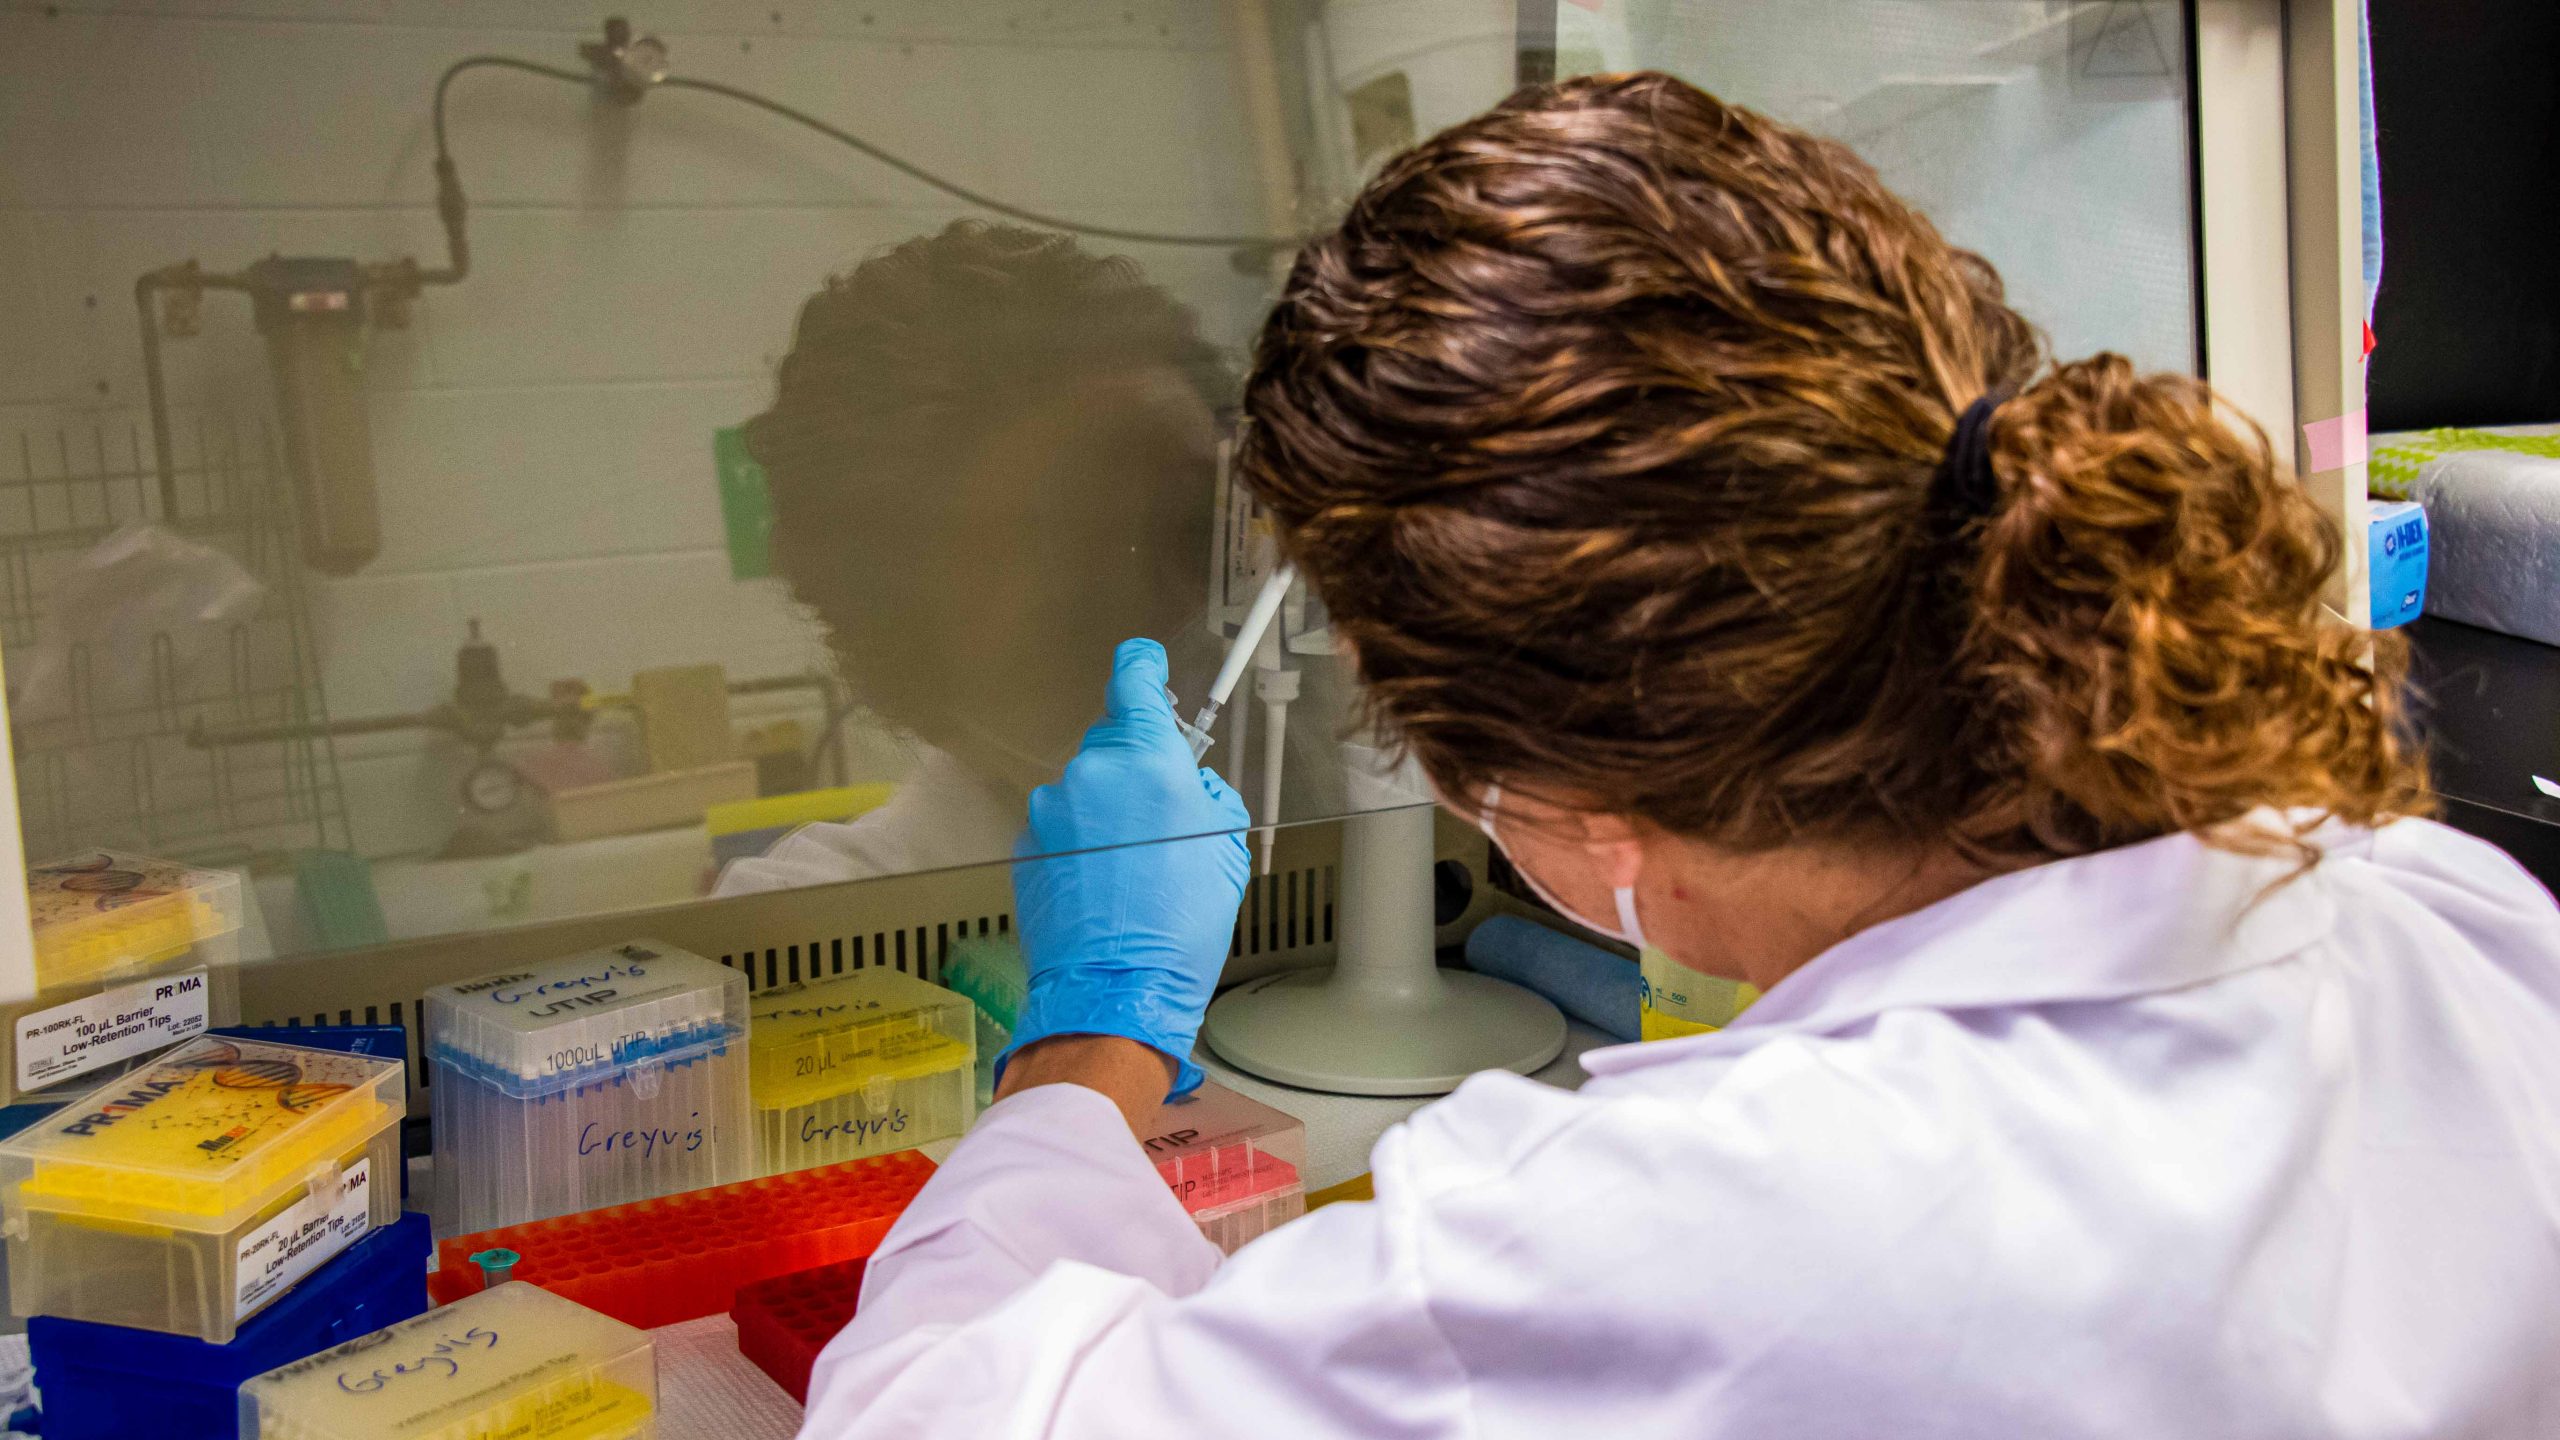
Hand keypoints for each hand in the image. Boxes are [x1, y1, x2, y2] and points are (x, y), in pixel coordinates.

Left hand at [997, 638, 1250, 1098]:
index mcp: (1144, 758)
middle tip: (1164, 820)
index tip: (1147, 667)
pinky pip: (1062, 828)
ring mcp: (1050, 811)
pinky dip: (1081, 846)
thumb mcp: (1226, 848)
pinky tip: (1104, 889)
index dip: (1143, 670)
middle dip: (1137, 770)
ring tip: (1134, 871)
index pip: (1133, 681)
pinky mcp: (1027, 848)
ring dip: (1107, 814)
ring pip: (1086, 791)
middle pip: (1114, 745)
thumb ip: (1205, 796)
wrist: (1115, 990)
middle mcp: (1089, 773)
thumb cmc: (1178, 924)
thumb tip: (1189, 786)